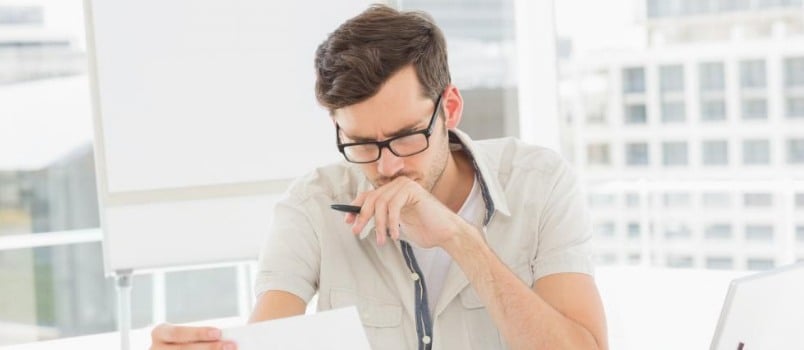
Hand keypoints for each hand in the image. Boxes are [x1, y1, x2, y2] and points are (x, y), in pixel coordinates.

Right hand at [150, 323, 235, 349]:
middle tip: (230, 345)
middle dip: (209, 348)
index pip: (178, 333)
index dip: (198, 333)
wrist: (166, 348)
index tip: (218, 333)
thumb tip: (226, 336)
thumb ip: (201, 335)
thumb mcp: (185, 334)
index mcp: (160, 333)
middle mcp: (156, 349)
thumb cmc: (181, 340)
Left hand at [345, 176, 462, 247]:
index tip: (348, 221)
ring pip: (381, 203)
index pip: (368, 195)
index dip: (355, 207)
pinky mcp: (412, 190)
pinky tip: (396, 235)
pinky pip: (394, 206)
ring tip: (382, 240)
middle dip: (362, 216)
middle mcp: (398, 184)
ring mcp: (405, 185)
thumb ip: (381, 217)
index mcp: (394, 190)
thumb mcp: (395, 223)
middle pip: (372, 198)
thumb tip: (356, 218)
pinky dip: (392, 223)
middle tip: (357, 231)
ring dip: (379, 225)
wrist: (445, 233)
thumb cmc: (424, 229)